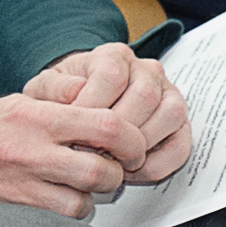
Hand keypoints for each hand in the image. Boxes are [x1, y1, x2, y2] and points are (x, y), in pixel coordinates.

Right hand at [0, 94, 162, 214]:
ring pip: (81, 202)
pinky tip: (63, 199)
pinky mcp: (10, 211)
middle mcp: (29, 152)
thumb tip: (111, 99)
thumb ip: (67, 99)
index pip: (107, 126)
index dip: (132, 139)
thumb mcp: (24, 101)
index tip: (134, 145)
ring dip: (92, 197)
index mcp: (38, 118)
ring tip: (85, 184)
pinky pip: (57, 220)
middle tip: (116, 168)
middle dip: (118, 172)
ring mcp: (18, 185)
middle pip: (101, 170)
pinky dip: (69, 213)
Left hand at [25, 43, 191, 183]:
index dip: (92, 106)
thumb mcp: (44, 90)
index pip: (112, 76)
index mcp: (114, 56)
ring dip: (139, 145)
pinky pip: (180, 145)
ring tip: (111, 161)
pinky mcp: (179, 123)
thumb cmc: (63, 99)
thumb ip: (52, 88)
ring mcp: (169, 95)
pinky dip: (157, 164)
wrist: (79, 107)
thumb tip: (74, 92)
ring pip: (171, 115)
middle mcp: (147, 70)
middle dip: (115, 133)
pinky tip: (130, 170)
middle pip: (145, 96)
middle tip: (89, 153)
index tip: (72, 130)